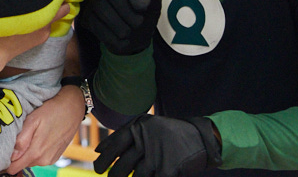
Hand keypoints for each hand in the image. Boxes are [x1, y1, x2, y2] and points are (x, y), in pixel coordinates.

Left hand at [7, 85, 84, 172]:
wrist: (72, 108)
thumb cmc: (52, 111)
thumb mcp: (33, 120)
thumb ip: (22, 139)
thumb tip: (11, 155)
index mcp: (36, 152)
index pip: (14, 167)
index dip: (6, 160)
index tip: (4, 150)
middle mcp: (43, 160)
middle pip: (21, 164)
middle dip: (17, 154)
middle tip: (18, 136)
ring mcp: (50, 159)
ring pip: (30, 160)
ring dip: (27, 151)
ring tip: (30, 134)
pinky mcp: (55, 156)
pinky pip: (39, 158)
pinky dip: (36, 150)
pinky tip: (39, 137)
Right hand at [80, 0, 161, 54]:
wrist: (132, 39)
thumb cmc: (144, 20)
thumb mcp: (153, 12)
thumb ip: (156, 1)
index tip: (143, 10)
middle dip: (126, 11)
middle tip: (137, 25)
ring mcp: (95, 0)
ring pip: (101, 6)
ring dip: (117, 23)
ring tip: (127, 34)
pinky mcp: (87, 15)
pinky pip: (94, 22)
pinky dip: (108, 34)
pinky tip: (119, 41)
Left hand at [94, 114, 221, 176]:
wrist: (199, 137)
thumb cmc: (167, 133)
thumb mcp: (145, 125)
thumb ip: (122, 135)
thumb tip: (98, 151)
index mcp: (138, 128)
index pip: (114, 146)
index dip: (103, 160)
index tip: (98, 169)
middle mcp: (145, 142)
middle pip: (121, 167)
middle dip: (115, 176)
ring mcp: (157, 157)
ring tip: (132, 176)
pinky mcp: (168, 170)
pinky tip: (152, 175)